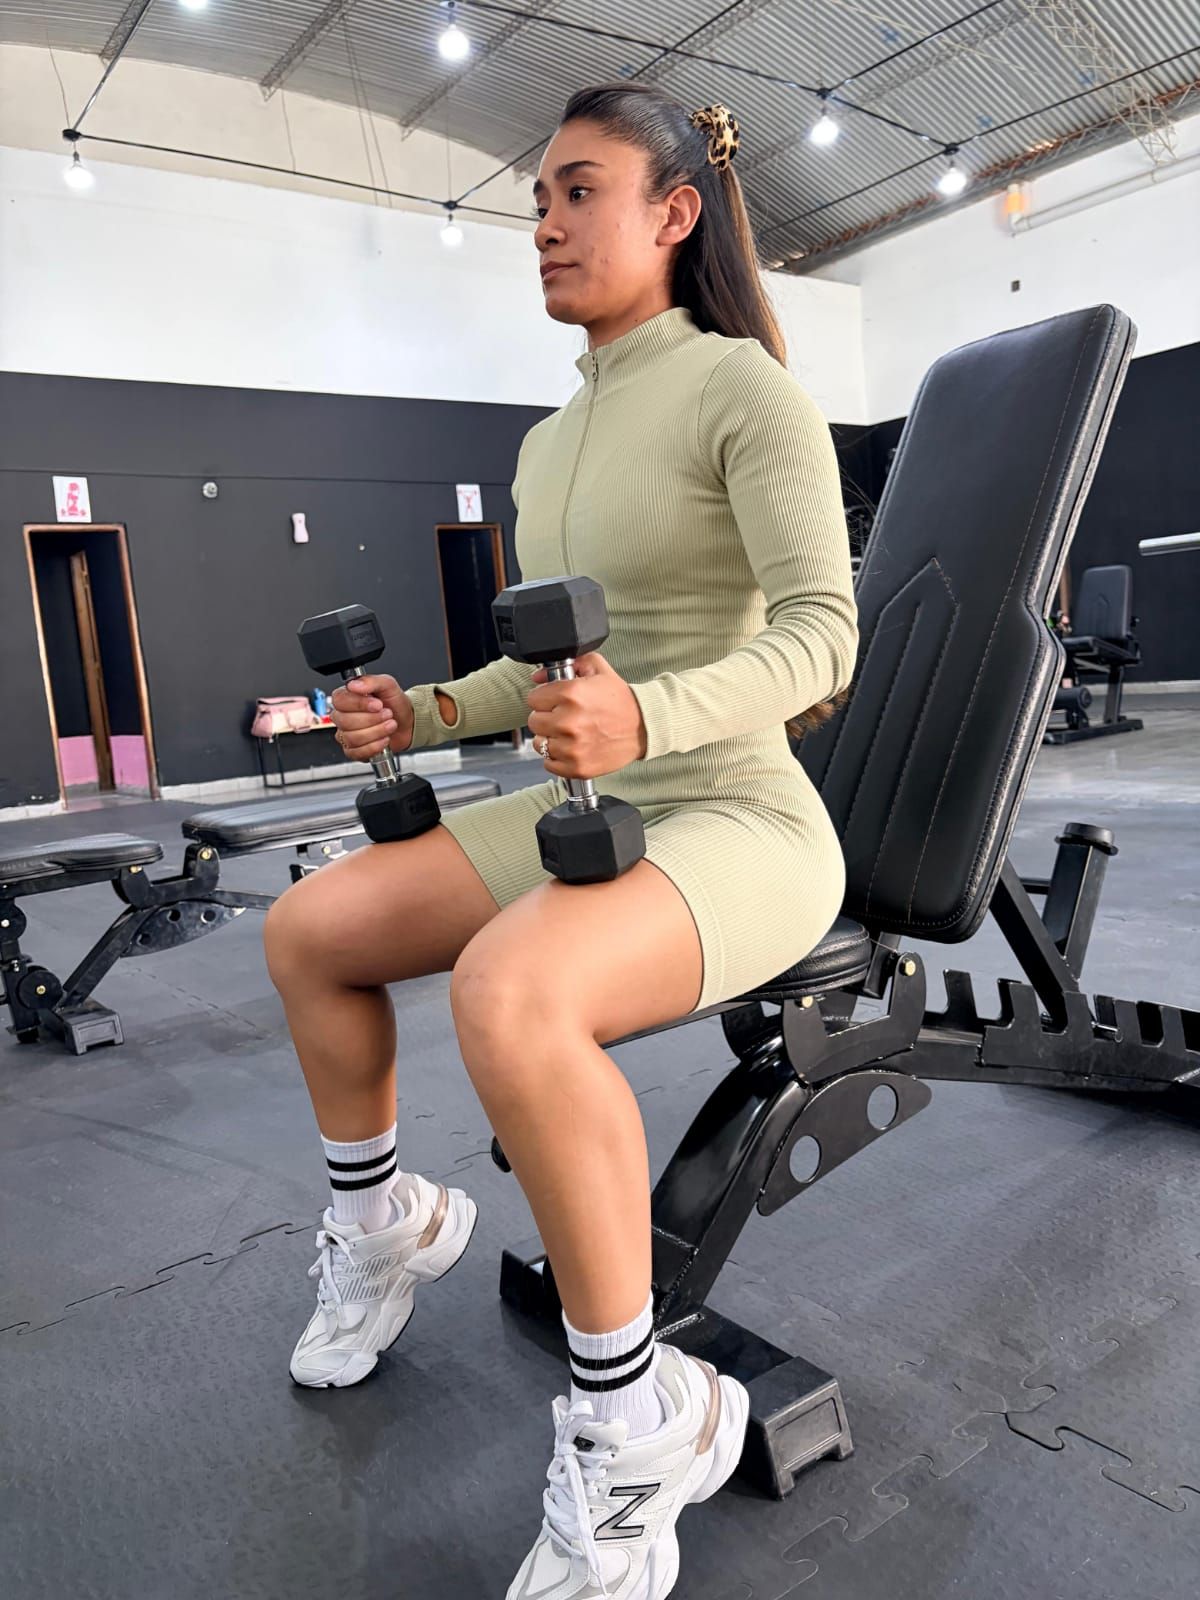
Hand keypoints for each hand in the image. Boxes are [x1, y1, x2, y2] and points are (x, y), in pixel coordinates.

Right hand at [331, 674, 413, 759]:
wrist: (408, 722)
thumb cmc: (395, 703)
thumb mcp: (388, 685)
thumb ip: (371, 681)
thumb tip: (354, 684)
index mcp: (347, 697)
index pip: (339, 700)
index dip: (359, 704)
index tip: (377, 704)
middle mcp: (343, 716)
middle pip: (345, 721)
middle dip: (372, 719)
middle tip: (387, 714)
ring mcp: (346, 734)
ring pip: (352, 738)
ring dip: (376, 732)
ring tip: (390, 725)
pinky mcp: (353, 750)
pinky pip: (356, 752)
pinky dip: (374, 747)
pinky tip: (384, 739)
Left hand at [526, 652, 646, 778]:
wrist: (644, 727)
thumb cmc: (621, 700)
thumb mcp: (598, 669)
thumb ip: (569, 664)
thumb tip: (538, 678)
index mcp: (571, 694)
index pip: (533, 699)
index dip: (544, 699)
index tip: (554, 702)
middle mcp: (568, 721)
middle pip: (534, 721)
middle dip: (546, 718)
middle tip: (563, 717)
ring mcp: (571, 747)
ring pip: (539, 743)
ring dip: (550, 738)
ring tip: (568, 734)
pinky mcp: (576, 766)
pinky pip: (549, 763)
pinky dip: (557, 758)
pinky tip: (571, 748)